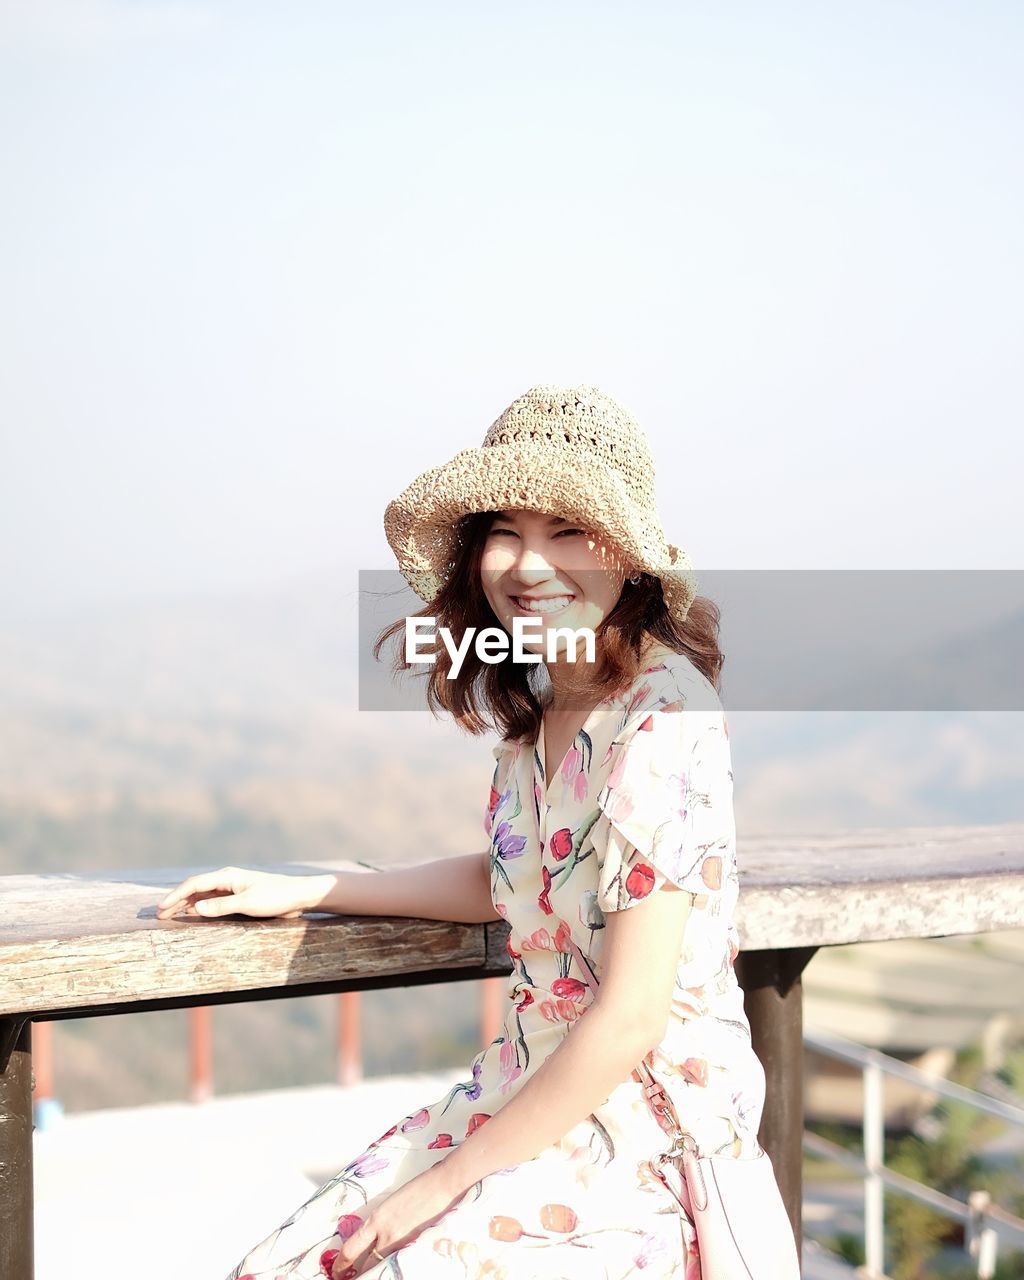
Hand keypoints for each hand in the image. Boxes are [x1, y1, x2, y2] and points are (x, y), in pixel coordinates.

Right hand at [154, 866, 313, 919]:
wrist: (299, 895)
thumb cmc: (276, 897)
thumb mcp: (248, 903)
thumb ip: (221, 906)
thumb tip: (195, 907)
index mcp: (227, 876)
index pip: (194, 884)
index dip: (175, 896)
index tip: (161, 908)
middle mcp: (227, 879)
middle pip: (195, 889)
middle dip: (176, 900)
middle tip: (159, 915)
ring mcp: (232, 887)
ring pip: (203, 895)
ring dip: (186, 904)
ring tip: (170, 915)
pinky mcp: (239, 896)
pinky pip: (213, 900)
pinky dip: (200, 907)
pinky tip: (193, 914)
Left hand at [331, 1165, 465, 1277]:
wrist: (443, 1185)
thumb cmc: (420, 1187)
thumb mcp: (392, 1203)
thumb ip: (381, 1221)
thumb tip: (374, 1235)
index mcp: (377, 1218)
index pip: (352, 1248)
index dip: (341, 1264)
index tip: (337, 1271)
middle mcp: (386, 1234)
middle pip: (366, 1264)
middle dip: (359, 1274)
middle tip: (352, 1277)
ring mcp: (403, 1243)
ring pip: (382, 1266)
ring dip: (376, 1271)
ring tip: (372, 1274)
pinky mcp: (417, 1247)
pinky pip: (399, 1262)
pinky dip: (393, 1266)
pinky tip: (393, 1268)